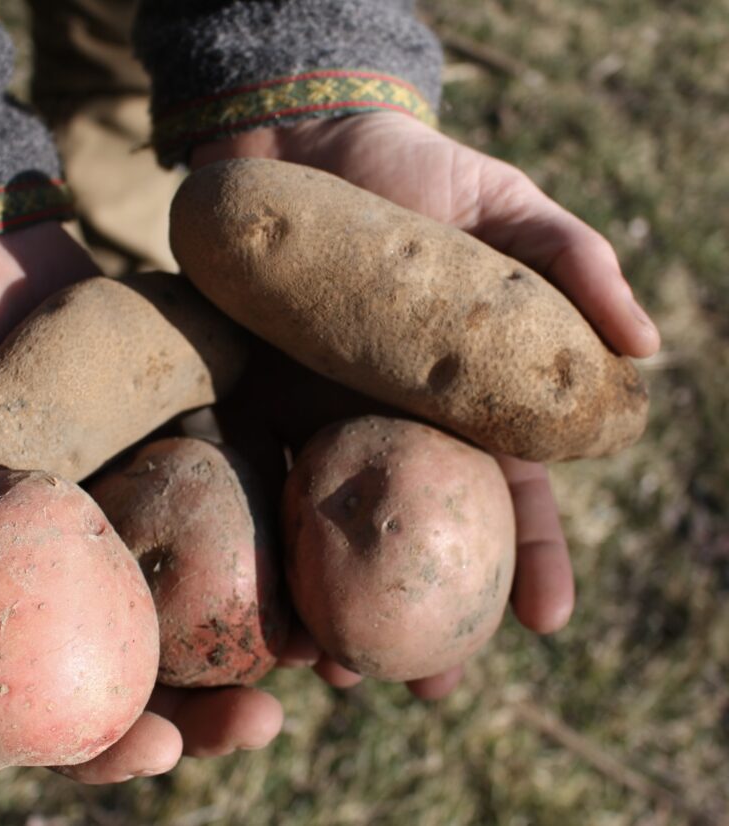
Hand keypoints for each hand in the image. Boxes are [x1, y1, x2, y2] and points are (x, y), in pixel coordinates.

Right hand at [0, 221, 283, 779]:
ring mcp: (141, 512)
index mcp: (5, 597)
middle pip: (149, 671)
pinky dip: (284, 541)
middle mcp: (80, 570)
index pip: (50, 705)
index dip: (101, 748)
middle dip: (207, 711)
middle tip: (260, 720)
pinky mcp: (187, 453)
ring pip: (208, 604)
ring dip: (265, 643)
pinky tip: (326, 557)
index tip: (157, 751)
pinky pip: (241, 508)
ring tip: (319, 660)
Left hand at [193, 112, 661, 695]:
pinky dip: (252, 534)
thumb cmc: (411, 175)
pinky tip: (255, 589)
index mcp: (459, 395)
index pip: (506, 490)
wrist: (296, 146)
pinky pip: (247, 476)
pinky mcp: (241, 400)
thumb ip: (571, 263)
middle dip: (424, 615)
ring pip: (328, 530)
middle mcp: (386, 424)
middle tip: (427, 685)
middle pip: (414, 537)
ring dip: (332, 603)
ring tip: (336, 668)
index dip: (530, 556)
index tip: (545, 620)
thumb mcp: (502, 205)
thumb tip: (647, 349)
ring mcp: (311, 420)